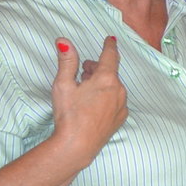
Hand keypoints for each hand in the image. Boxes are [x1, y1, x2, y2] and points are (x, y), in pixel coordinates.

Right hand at [51, 37, 127, 162]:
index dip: (109, 46)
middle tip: (82, 73)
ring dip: (101, 83)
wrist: (77, 145)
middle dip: (96, 69)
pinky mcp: (120, 118)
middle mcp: (119, 90)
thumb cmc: (69, 114)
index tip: (110, 39)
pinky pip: (115, 101)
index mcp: (106, 79)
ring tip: (85, 90)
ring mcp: (122, 105)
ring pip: (113, 86)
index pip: (110, 56)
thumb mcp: (63, 85)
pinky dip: (106, 97)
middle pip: (109, 72)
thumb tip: (64, 41)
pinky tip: (92, 105)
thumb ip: (67, 61)